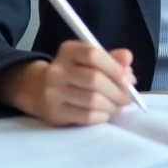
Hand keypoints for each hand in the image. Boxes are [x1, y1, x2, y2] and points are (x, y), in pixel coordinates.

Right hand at [4, 41, 136, 125]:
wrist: (38, 89)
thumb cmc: (73, 73)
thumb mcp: (88, 60)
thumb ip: (110, 58)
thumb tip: (128, 58)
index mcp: (68, 51)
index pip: (93, 54)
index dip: (115, 67)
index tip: (129, 79)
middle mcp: (57, 70)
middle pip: (94, 79)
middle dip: (117, 91)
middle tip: (127, 98)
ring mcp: (53, 92)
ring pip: (92, 100)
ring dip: (111, 105)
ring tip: (117, 106)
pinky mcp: (55, 113)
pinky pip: (86, 116)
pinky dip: (102, 116)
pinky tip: (104, 113)